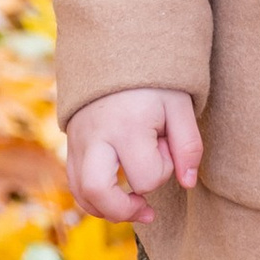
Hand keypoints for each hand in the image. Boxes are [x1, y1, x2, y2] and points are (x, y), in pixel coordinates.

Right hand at [67, 88, 201, 224]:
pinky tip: (115, 197)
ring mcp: (79, 141)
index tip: (166, 146)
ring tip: (133, 205)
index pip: (146, 177)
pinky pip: (74, 184)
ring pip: (81, 194)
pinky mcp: (71, 144)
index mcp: (128, 126)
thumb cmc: (154, 81)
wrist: (116, 49)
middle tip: (147, 209)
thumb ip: (188, 146)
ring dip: (107, 209)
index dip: (163, 170)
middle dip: (124, 211)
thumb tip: (188, 183)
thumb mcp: (180, 106)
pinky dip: (93, 198)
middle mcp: (97, 137)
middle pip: (97, 192)